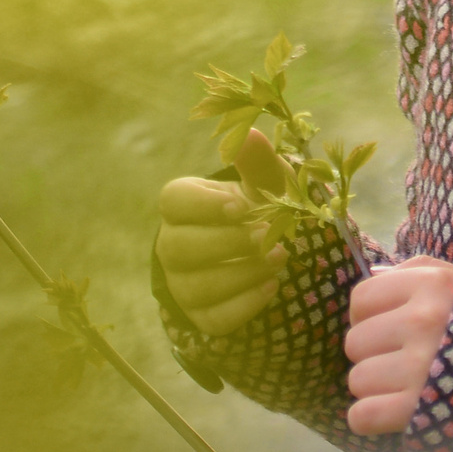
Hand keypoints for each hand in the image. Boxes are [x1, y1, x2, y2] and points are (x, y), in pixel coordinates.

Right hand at [154, 128, 290, 335]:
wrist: (268, 250)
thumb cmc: (261, 207)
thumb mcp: (266, 183)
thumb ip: (257, 162)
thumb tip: (247, 133)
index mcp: (184, 205)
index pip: (172, 201)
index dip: (203, 205)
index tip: (240, 205)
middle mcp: (174, 244)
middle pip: (179, 248)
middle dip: (227, 244)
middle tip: (267, 238)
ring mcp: (183, 284)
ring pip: (195, 286)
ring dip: (242, 274)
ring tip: (280, 259)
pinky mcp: (202, 317)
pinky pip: (213, 319)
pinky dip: (245, 304)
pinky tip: (271, 286)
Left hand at [343, 256, 452, 437]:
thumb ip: (420, 269)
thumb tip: (375, 275)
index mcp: (432, 284)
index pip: (362, 299)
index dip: (372, 317)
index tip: (393, 331)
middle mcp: (423, 321)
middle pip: (355, 342)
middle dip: (376, 355)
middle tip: (406, 364)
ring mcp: (420, 367)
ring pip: (358, 380)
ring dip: (378, 390)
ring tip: (410, 389)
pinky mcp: (417, 412)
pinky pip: (361, 416)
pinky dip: (373, 420)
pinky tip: (397, 414)